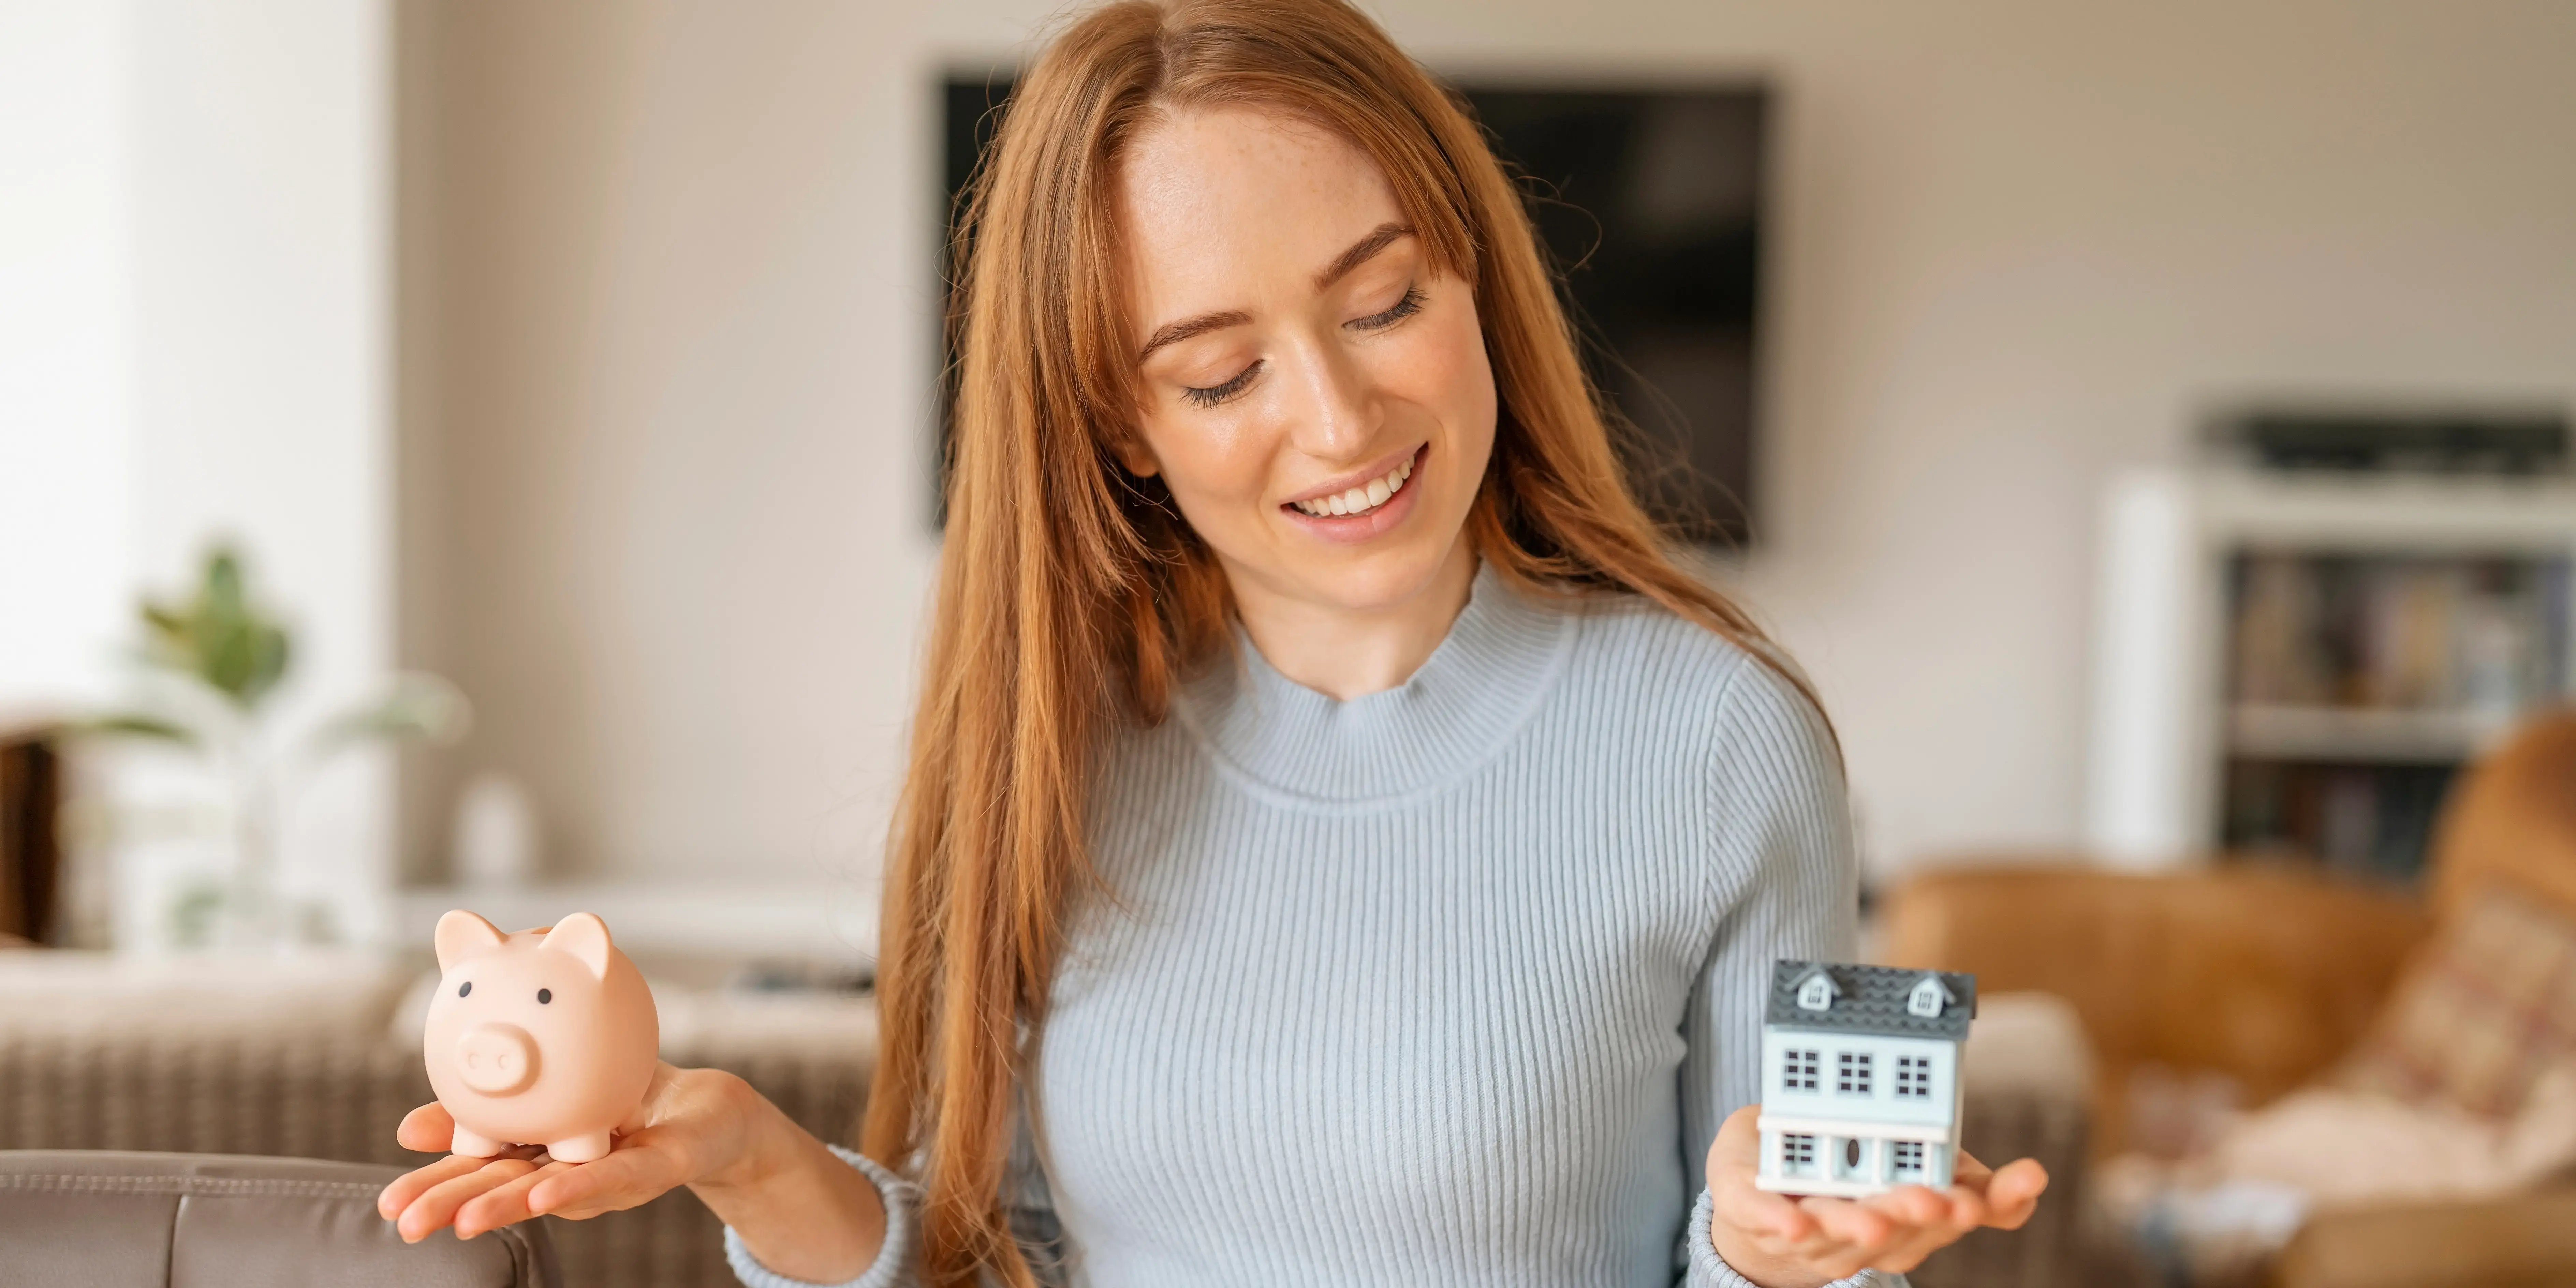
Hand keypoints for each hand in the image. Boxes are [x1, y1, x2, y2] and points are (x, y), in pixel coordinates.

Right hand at [376, 1061, 763, 1241]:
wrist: (707, 1111)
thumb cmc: (626, 1099)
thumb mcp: (553, 1089)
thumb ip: (491, 1103)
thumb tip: (412, 1124)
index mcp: (538, 1152)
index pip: (478, 1171)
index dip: (434, 1186)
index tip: (387, 1205)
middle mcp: (566, 1172)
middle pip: (504, 1190)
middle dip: (454, 1207)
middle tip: (405, 1225)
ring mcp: (609, 1176)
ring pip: (551, 1192)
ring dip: (507, 1207)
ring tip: (462, 1221)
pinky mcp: (657, 1167)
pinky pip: (615, 1175)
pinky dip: (578, 1188)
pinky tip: (544, 1196)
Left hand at [1702, 1104, 2046, 1286]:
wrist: (1759, 1190)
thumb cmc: (1846, 1172)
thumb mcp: (1911, 1164)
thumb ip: (1970, 1178)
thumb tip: (2035, 1179)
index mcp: (1904, 1217)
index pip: (1945, 1220)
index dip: (1969, 1211)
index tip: (1982, 1199)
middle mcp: (1861, 1232)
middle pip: (1895, 1233)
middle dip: (1917, 1218)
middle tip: (1939, 1203)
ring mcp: (1808, 1228)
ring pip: (1837, 1234)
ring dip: (1856, 1227)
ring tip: (1873, 1217)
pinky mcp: (1754, 1212)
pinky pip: (1768, 1220)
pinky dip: (1782, 1222)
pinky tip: (1793, 1222)